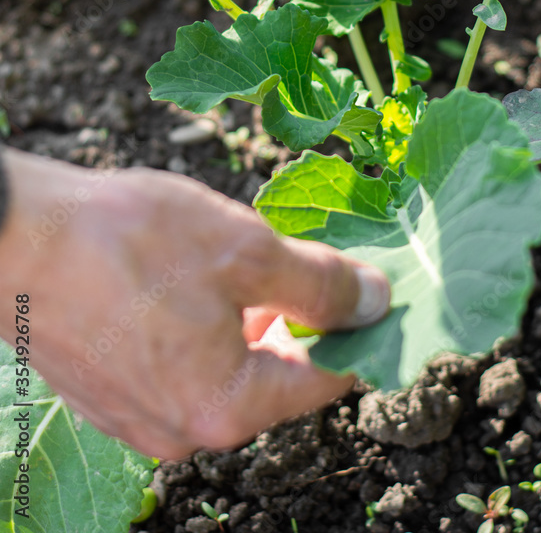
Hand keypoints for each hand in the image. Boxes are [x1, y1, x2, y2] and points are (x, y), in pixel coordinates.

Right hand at [0, 148, 389, 457]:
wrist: (14, 239)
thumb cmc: (128, 241)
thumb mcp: (246, 249)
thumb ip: (320, 284)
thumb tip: (375, 301)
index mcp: (227, 406)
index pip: (324, 380)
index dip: (354, 329)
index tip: (365, 287)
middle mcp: (183, 430)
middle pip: (271, 377)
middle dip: (293, 318)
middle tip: (290, 257)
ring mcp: (138, 418)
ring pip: (222, 368)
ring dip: (241, 319)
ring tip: (226, 258)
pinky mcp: (106, 394)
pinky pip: (175, 366)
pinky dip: (195, 327)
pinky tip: (178, 278)